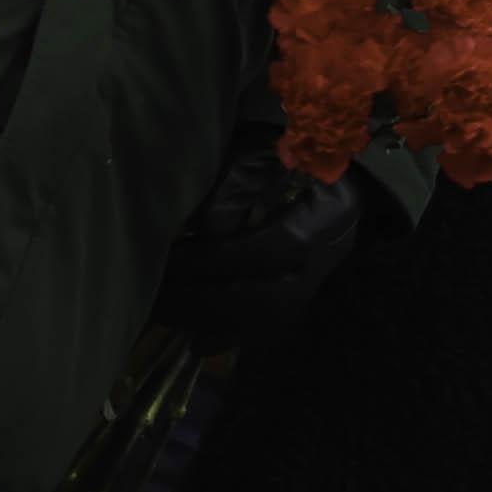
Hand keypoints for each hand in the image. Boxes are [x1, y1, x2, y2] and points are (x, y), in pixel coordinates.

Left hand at [152, 132, 366, 347]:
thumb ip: (233, 189)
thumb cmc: (295, 147)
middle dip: (204, 301)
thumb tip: (201, 231)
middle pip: (264, 296)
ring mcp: (319, 278)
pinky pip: (269, 324)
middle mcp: (327, 258)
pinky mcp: (306, 290)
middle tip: (154, 301)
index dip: (213, 261)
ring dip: (213, 323)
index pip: (264, 252)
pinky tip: (200, 343)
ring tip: (167, 320)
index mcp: (326, 217)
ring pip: (266, 318)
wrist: (336, 164)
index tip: (166, 262)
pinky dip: (233, 335)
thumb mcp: (263, 153)